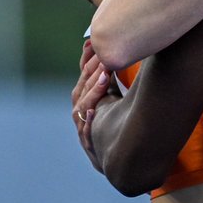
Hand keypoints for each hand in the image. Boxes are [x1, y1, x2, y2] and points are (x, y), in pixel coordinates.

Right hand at [71, 40, 111, 172]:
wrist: (118, 159)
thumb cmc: (117, 125)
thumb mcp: (113, 98)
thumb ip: (110, 80)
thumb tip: (121, 54)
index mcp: (86, 99)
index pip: (84, 76)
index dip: (87, 60)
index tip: (92, 43)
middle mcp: (80, 111)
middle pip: (82, 87)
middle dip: (91, 70)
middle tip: (102, 54)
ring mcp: (82, 126)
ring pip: (83, 104)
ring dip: (93, 89)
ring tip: (104, 75)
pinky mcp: (87, 141)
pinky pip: (86, 128)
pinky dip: (89, 117)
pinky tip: (93, 110)